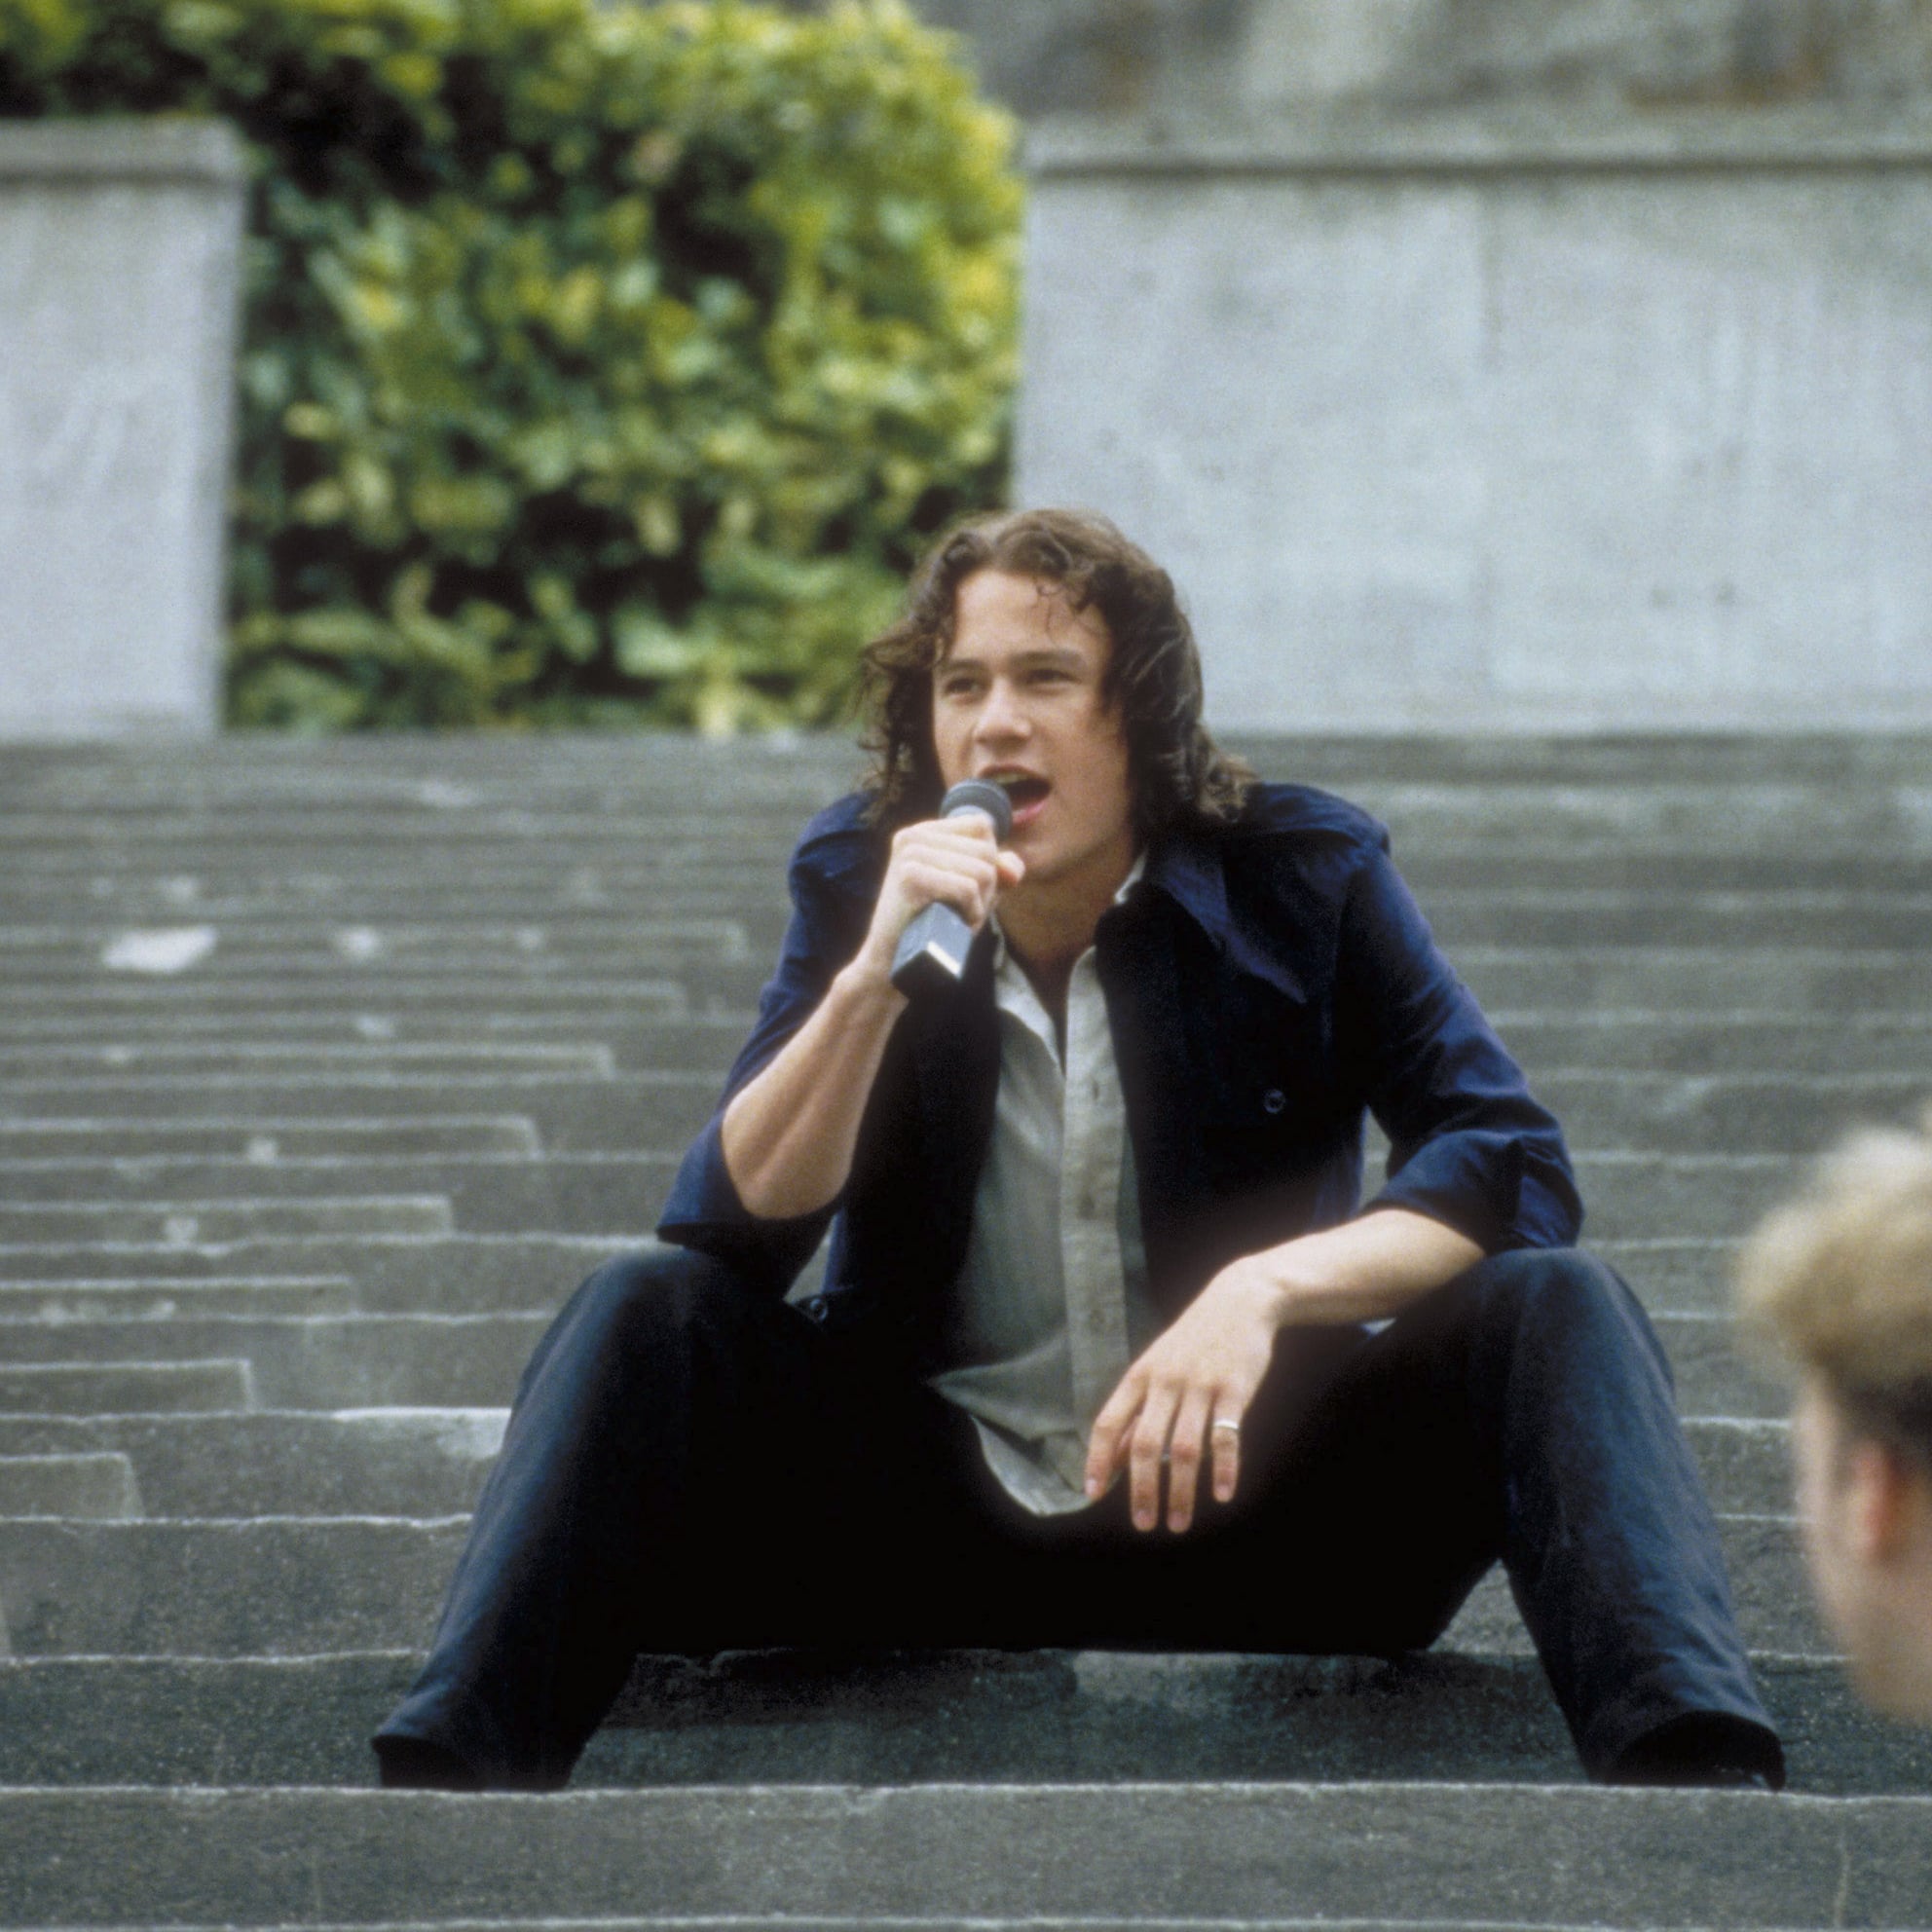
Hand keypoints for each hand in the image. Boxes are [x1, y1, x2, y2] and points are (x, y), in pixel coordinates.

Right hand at [853, 812, 1024, 986]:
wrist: (893, 967)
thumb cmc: (935, 929)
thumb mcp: (973, 893)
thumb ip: (997, 871)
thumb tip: (1014, 869)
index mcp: (922, 833)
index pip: (982, 826)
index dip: (989, 861)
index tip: (966, 892)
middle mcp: (912, 836)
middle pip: (986, 850)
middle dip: (986, 889)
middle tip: (958, 912)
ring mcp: (909, 854)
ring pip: (982, 870)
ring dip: (979, 905)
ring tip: (954, 919)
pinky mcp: (910, 877)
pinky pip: (968, 888)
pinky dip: (971, 913)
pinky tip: (953, 924)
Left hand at [1083, 1252, 1290, 1532]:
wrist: (1240, 1300)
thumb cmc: (1192, 1342)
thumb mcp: (1155, 1368)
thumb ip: (1134, 1413)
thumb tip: (1108, 1459)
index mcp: (1140, 1376)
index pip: (1108, 1422)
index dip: (1097, 1459)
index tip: (1092, 1494)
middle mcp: (1166, 1382)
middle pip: (1144, 1443)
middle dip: (1141, 1488)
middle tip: (1143, 1523)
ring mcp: (1200, 1385)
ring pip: (1184, 1448)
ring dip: (1179, 1490)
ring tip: (1177, 1523)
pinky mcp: (1235, 1390)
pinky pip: (1226, 1436)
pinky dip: (1223, 1469)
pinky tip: (1221, 1494)